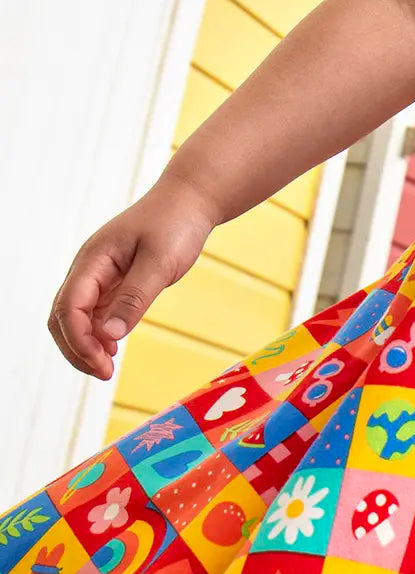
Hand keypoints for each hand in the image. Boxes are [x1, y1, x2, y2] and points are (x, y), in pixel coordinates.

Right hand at [47, 175, 219, 379]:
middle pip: (63, 317)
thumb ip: (135, 297)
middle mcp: (90, 268)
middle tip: (104, 373)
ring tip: (108, 365)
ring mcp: (101, 275)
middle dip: (77, 348)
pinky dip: (100, 332)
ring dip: (87, 343)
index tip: (103, 365)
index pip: (69, 307)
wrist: (191, 200)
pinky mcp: (116, 280)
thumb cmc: (176, 223)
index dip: (79, 341)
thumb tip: (110, 335)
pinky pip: (96, 312)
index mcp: (93, 259)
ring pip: (78, 317)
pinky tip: (114, 346)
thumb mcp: (159, 262)